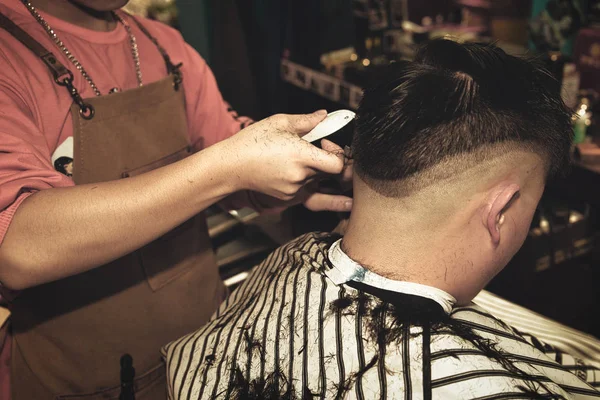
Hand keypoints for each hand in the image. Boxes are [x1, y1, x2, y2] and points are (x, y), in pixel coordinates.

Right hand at [221, 111, 348, 202]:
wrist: (231, 166)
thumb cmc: (252, 141)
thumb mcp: (280, 122)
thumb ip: (307, 120)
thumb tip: (324, 116)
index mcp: (301, 156)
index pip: (338, 165)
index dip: (339, 154)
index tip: (326, 143)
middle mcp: (300, 176)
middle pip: (330, 174)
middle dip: (329, 160)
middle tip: (319, 149)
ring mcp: (294, 190)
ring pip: (318, 182)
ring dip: (316, 170)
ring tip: (299, 158)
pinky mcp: (288, 198)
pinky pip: (306, 190)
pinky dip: (305, 179)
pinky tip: (291, 167)